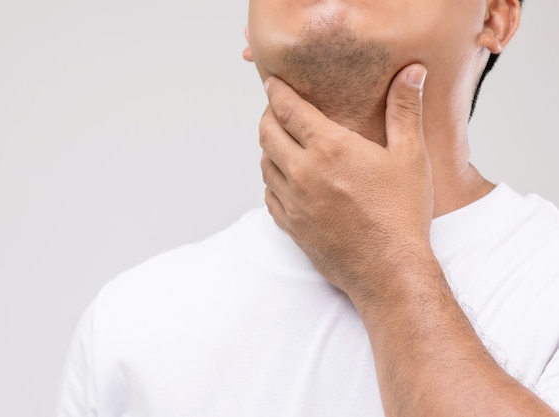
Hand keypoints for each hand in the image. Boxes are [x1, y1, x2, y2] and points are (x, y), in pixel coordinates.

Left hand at [260, 64, 432, 305]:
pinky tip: (283, 179)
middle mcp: (303, 172)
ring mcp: (293, 201)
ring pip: (264, 164)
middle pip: (267, 133)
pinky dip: (271, 180)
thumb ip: (405, 110)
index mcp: (329, 148)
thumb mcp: (411, 156)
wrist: (388, 269)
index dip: (277, 92)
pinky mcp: (290, 225)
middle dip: (268, 116)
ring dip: (269, 148)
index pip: (289, 109)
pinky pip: (268, 195)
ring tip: (281, 142)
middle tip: (276, 111)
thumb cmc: (402, 213)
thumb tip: (412, 72)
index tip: (272, 83)